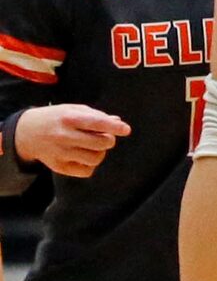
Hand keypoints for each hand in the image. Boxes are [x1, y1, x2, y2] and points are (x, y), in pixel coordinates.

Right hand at [14, 104, 128, 176]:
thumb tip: (117, 121)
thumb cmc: (57, 117)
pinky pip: (85, 171)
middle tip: (105, 137)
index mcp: (70, 118)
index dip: (114, 127)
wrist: (27, 133)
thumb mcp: (75, 109)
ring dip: (101, 153)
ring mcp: (61, 153)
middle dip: (109, 140)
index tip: (126, 130)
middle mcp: (65, 136)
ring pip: (94, 159)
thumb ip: (97, 115)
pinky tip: (86, 156)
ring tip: (95, 147)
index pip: (97, 123)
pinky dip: (91, 165)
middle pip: (100, 143)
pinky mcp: (58, 166)